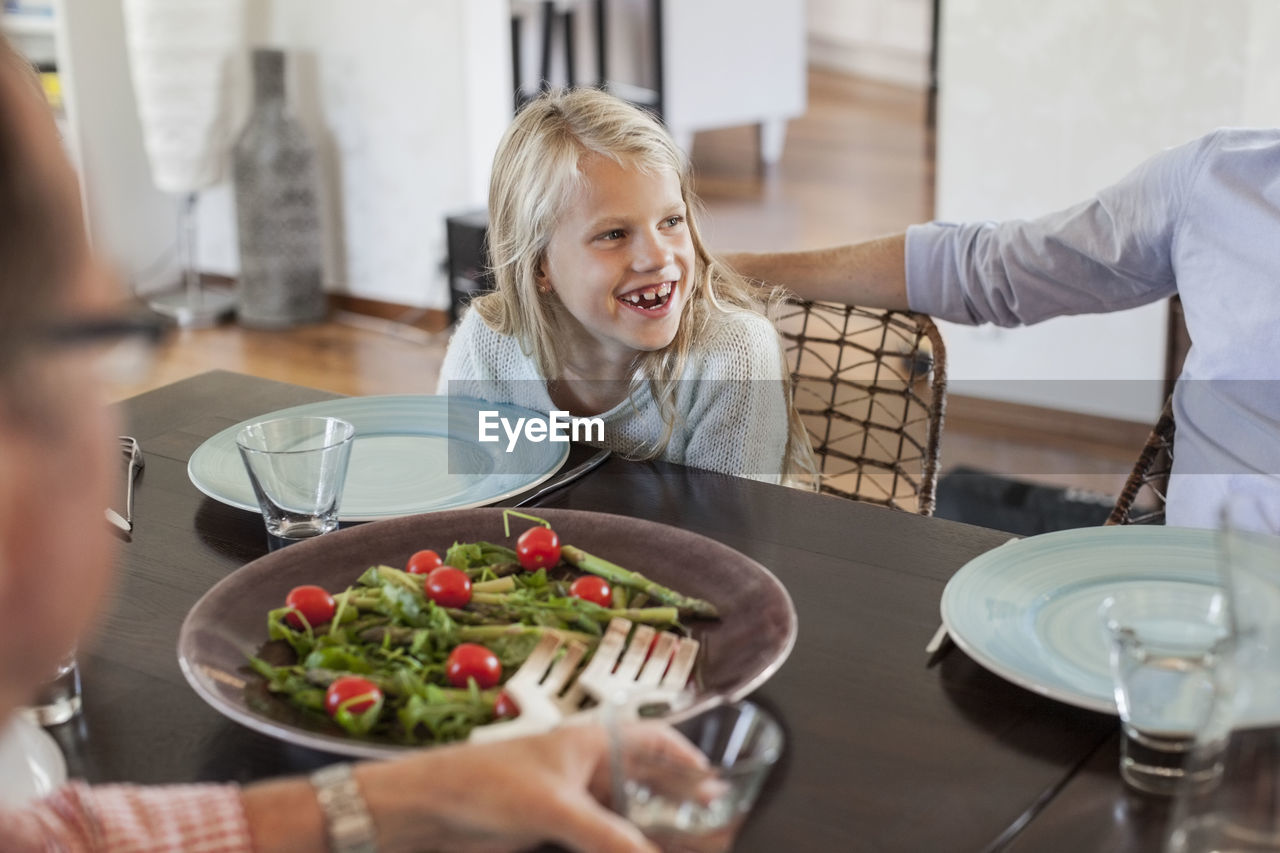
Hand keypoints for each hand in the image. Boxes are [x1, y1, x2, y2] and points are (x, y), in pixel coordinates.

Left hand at [355, 722, 699, 852]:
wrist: (425, 812)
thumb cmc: (481, 785)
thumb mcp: (554, 808)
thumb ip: (608, 837)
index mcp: (589, 740)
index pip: (653, 739)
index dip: (686, 758)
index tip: (716, 782)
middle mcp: (584, 768)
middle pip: (644, 782)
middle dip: (677, 803)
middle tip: (711, 826)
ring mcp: (569, 801)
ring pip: (624, 817)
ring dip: (650, 833)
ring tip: (686, 845)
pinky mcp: (551, 831)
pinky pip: (599, 840)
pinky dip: (621, 847)